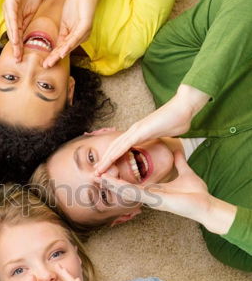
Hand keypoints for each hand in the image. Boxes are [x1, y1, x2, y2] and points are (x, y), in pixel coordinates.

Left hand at [3, 0, 42, 61]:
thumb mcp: (32, 11)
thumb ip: (29, 22)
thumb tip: (30, 34)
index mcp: (16, 18)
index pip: (17, 35)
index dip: (20, 47)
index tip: (22, 57)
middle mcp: (10, 16)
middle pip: (13, 35)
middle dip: (16, 48)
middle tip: (18, 60)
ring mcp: (9, 10)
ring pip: (12, 29)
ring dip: (14, 42)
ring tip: (17, 53)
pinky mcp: (10, 3)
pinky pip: (12, 19)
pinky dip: (14, 30)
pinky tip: (16, 39)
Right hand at [43, 0, 97, 67]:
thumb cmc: (76, 4)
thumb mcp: (65, 22)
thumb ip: (62, 33)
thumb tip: (56, 45)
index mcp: (74, 36)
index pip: (62, 47)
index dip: (53, 55)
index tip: (45, 63)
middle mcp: (80, 37)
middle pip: (65, 49)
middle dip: (55, 58)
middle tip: (46, 66)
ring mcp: (83, 32)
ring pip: (69, 46)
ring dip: (60, 55)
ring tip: (51, 62)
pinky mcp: (86, 26)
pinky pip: (75, 38)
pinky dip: (68, 45)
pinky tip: (62, 52)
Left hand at [93, 85, 209, 175]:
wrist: (185, 107)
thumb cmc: (177, 120)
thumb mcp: (165, 135)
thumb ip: (159, 139)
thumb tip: (162, 143)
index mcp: (138, 134)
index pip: (121, 148)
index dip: (112, 159)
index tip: (106, 169)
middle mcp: (133, 131)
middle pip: (114, 148)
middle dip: (104, 161)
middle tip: (96, 173)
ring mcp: (135, 130)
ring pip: (116, 147)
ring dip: (105, 159)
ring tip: (97, 171)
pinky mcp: (140, 130)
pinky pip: (124, 144)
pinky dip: (115, 153)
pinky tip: (108, 161)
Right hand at [96, 151, 211, 219]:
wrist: (206, 205)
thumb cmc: (196, 194)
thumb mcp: (185, 173)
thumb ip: (179, 163)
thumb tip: (177, 151)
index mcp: (154, 190)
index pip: (132, 182)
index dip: (120, 176)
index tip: (109, 168)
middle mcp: (149, 195)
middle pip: (124, 187)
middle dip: (110, 181)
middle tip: (96, 174)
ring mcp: (150, 198)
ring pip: (125, 190)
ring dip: (111, 184)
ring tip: (98, 177)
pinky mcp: (154, 199)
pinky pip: (134, 192)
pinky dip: (121, 187)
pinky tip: (111, 182)